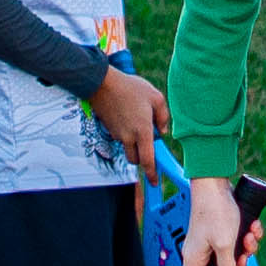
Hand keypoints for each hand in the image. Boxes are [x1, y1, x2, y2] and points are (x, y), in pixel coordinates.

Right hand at [88, 65, 171, 180]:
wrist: (101, 84)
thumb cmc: (131, 88)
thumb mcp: (155, 97)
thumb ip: (163, 117)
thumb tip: (163, 131)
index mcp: (143, 132)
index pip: (147, 160)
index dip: (152, 174)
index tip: (155, 182)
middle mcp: (129, 137)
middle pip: (135, 159)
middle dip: (142, 156)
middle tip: (148, 140)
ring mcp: (117, 134)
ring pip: (128, 148)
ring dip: (134, 144)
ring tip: (138, 121)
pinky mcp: (110, 129)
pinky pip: (121, 137)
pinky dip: (126, 133)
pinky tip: (128, 115)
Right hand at [177, 175, 244, 265]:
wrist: (215, 183)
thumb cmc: (215, 212)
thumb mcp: (224, 245)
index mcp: (194, 259)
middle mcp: (199, 252)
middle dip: (238, 264)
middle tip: (245, 256)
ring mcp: (209, 241)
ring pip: (231, 255)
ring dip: (245, 246)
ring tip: (249, 234)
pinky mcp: (219, 230)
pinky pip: (234, 241)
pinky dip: (245, 234)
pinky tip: (251, 225)